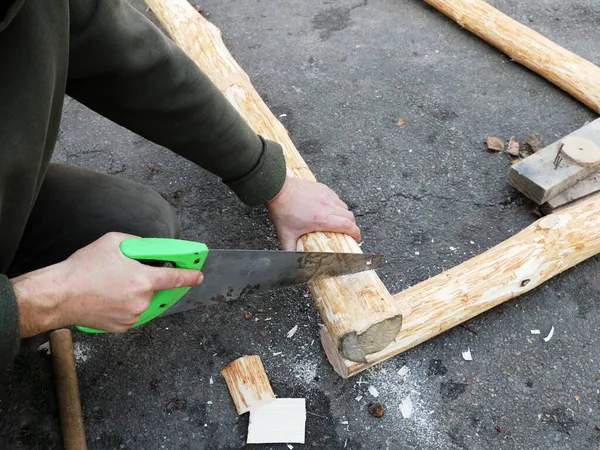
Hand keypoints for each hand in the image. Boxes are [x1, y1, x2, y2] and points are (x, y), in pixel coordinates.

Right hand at [11, 232, 202, 336]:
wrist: (59, 295)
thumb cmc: (83, 268)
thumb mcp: (113, 242)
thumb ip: (139, 245)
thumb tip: (148, 250)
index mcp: (144, 280)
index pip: (176, 278)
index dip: (190, 276)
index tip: (198, 276)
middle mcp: (142, 301)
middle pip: (157, 290)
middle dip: (150, 282)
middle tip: (131, 276)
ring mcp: (133, 316)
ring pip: (145, 303)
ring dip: (137, 295)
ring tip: (113, 286)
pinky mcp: (122, 327)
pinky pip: (133, 314)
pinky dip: (127, 306)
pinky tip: (110, 298)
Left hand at [265, 177, 360, 250]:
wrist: (277, 189)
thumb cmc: (282, 210)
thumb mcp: (285, 234)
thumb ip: (289, 250)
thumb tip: (289, 260)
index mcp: (322, 219)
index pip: (348, 226)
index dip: (356, 233)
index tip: (356, 239)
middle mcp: (328, 206)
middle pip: (350, 216)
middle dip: (352, 226)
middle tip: (349, 232)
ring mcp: (326, 195)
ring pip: (344, 206)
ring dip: (345, 215)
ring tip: (340, 222)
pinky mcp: (323, 188)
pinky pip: (336, 198)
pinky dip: (337, 205)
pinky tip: (330, 209)